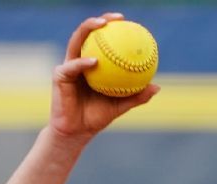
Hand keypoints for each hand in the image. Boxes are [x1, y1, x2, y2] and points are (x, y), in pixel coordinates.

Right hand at [49, 13, 159, 142]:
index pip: (101, 40)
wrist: (77, 132)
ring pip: (76, 41)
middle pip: (87, 33)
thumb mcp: (120, 106)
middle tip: (117, 18)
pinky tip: (94, 61)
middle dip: (99, 20)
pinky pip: (72, 66)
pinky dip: (83, 63)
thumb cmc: (97, 117)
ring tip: (101, 25)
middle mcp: (78, 60)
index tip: (127, 22)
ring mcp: (68, 66)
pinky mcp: (59, 76)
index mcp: (91, 63)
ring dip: (87, 29)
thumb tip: (157, 87)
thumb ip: (136, 96)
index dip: (112, 27)